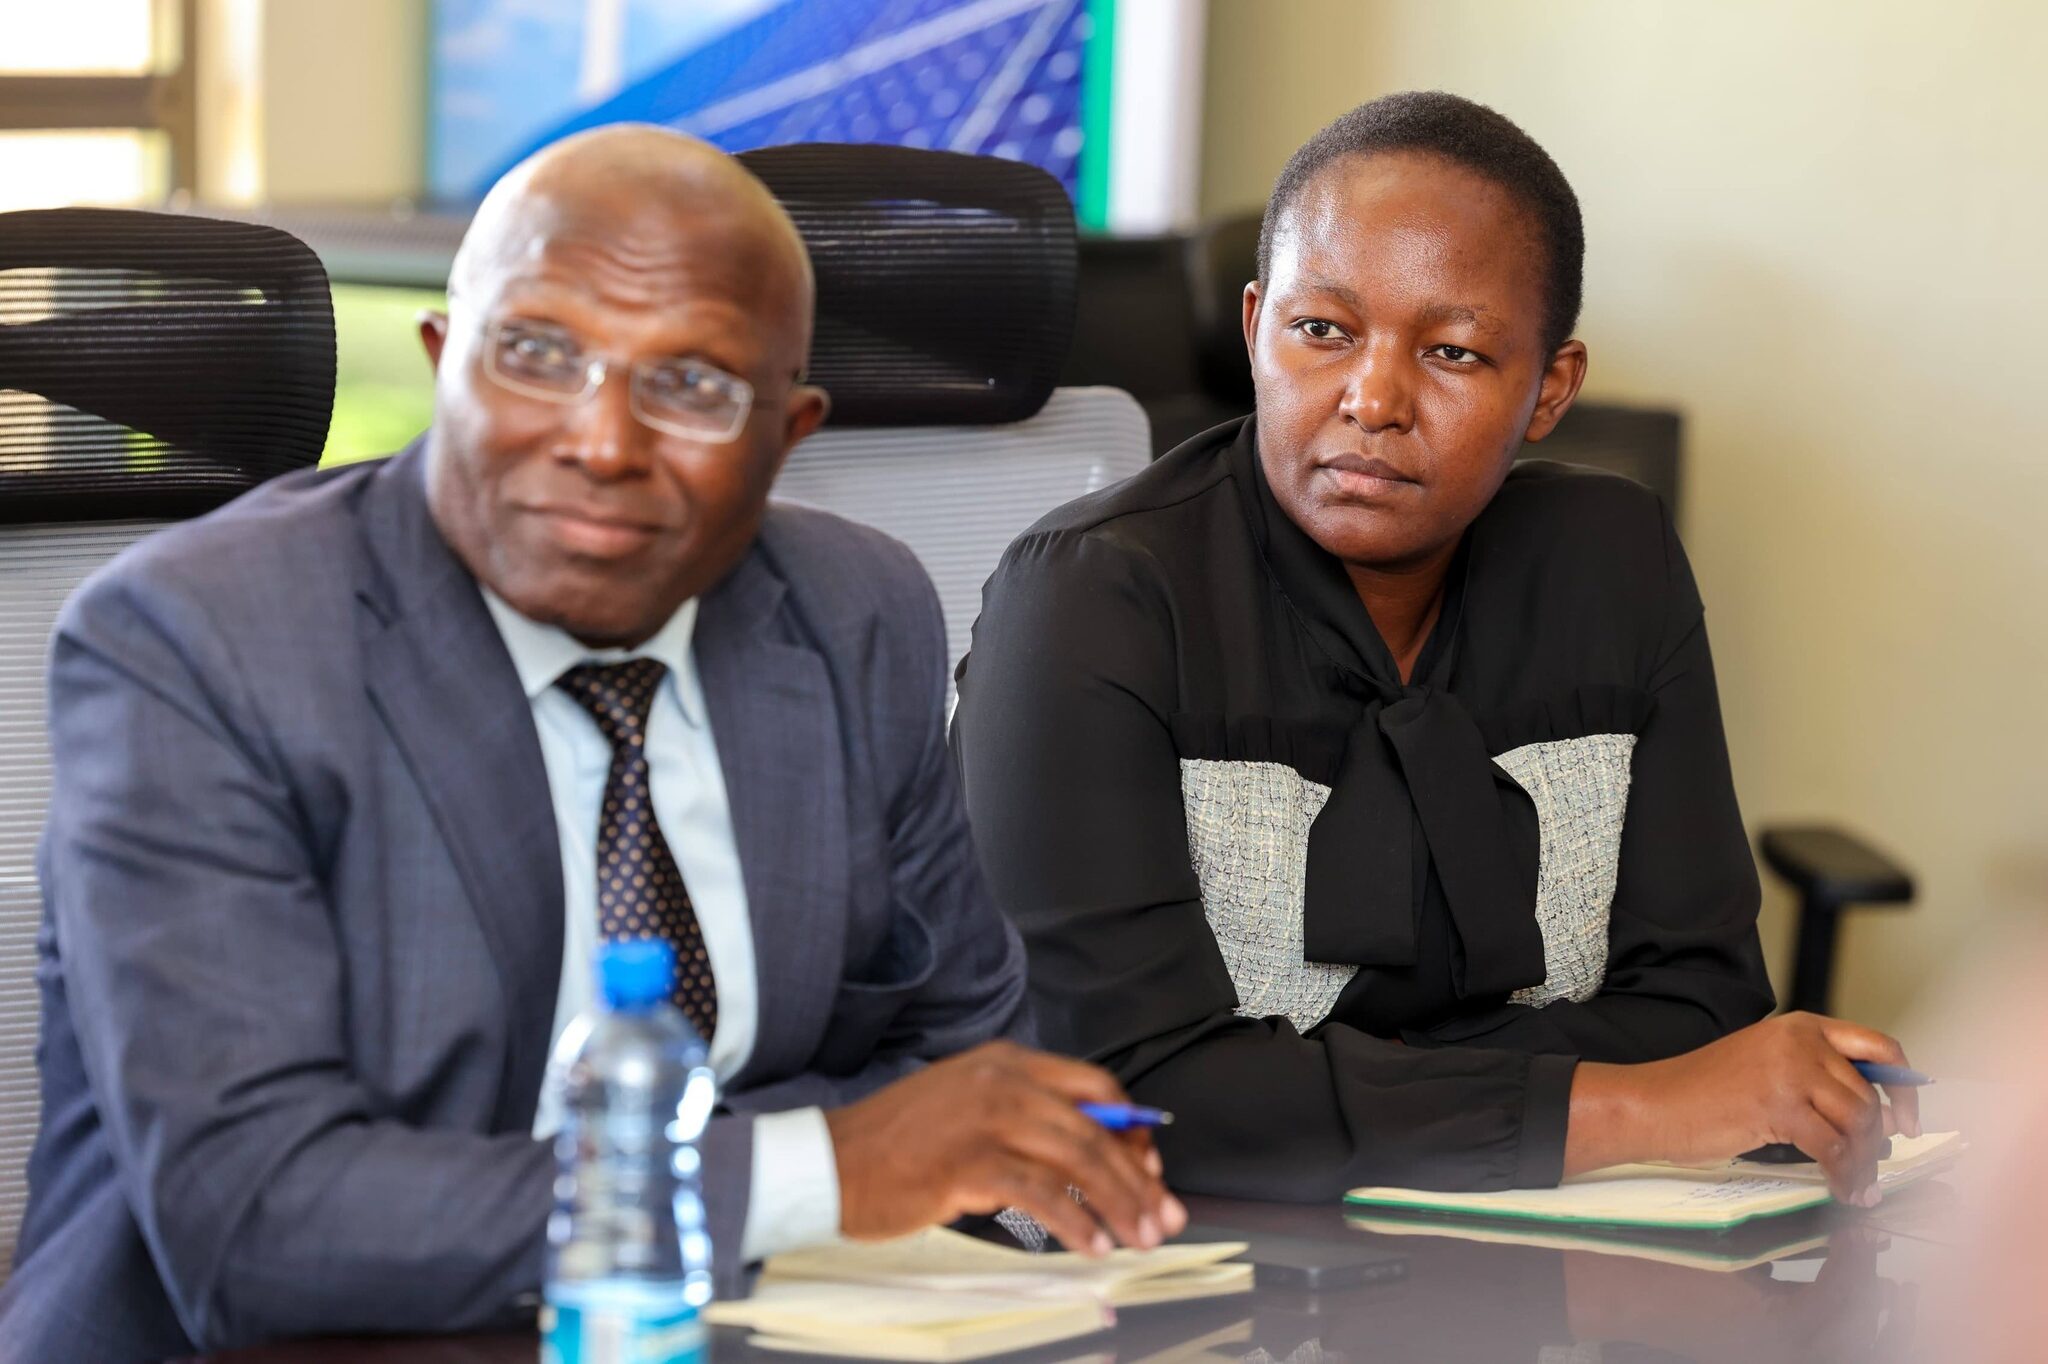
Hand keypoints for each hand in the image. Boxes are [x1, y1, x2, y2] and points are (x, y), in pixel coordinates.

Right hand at [824, 1040, 1187, 1254]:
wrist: (830, 1161)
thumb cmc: (898, 1145)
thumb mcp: (969, 1111)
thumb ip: (1025, 1123)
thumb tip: (1092, 1164)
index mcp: (1007, 1062)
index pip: (1095, 1086)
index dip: (1131, 1129)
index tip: (1151, 1170)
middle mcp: (1002, 1080)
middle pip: (1095, 1127)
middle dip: (1137, 1177)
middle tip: (1163, 1215)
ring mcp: (985, 1118)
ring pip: (1077, 1158)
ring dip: (1118, 1203)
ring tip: (1138, 1237)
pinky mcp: (968, 1162)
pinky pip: (1041, 1193)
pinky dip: (1076, 1222)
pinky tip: (1092, 1245)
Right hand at [1569, 1012, 1922, 1205]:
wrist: (1655, 1103)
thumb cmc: (1703, 1092)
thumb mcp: (1767, 1068)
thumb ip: (1816, 1079)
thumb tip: (1876, 1117)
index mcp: (1799, 1027)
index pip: (1879, 1047)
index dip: (1905, 1086)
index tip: (1908, 1117)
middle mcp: (1800, 1042)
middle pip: (1870, 1094)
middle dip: (1881, 1138)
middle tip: (1875, 1164)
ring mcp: (1789, 1071)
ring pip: (1858, 1122)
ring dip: (1865, 1161)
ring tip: (1858, 1183)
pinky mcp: (1779, 1106)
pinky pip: (1833, 1148)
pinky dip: (1844, 1174)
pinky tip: (1840, 1187)